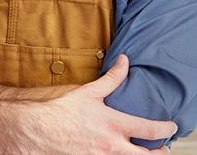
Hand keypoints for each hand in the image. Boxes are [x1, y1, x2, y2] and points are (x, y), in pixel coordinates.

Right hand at [23, 55, 176, 153]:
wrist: (36, 130)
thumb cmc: (61, 111)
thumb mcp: (89, 92)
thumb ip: (111, 79)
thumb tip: (125, 62)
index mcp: (114, 125)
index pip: (152, 130)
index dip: (167, 129)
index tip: (171, 127)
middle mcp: (112, 146)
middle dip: (160, 152)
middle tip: (162, 148)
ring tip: (139, 152)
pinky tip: (116, 153)